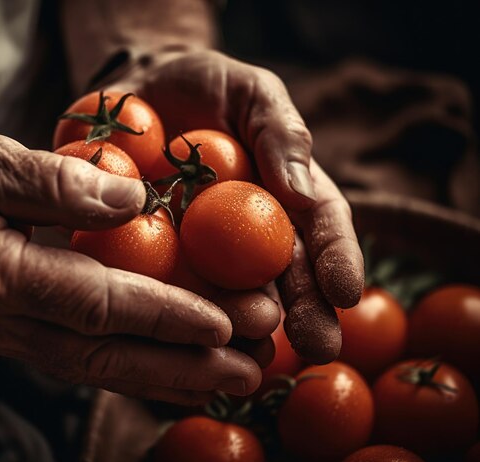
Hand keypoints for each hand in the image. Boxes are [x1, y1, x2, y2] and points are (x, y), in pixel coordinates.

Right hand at [0, 128, 274, 403]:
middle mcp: (4, 323)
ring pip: (98, 371)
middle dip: (183, 368)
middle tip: (251, 371)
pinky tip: (173, 372)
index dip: (165, 315)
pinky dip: (133, 370)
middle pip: (107, 358)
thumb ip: (56, 182)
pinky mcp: (14, 334)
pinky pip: (82, 361)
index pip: (97, 304)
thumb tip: (135, 201)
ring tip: (230, 380)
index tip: (226, 324)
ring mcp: (8, 337)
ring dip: (167, 379)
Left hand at [107, 49, 364, 362]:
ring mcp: (197, 252)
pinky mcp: (146, 259)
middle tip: (314, 345)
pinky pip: (159, 291)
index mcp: (282, 199)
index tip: (346, 293)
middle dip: (302, 315)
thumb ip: (280, 131)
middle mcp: (245, 236)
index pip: (320, 232)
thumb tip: (301, 191)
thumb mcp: (250, 92)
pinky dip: (171, 318)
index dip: (337, 262)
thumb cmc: (202, 87)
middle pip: (280, 281)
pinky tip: (178, 343)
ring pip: (224, 299)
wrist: (134, 89)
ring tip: (252, 355)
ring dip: (241, 330)